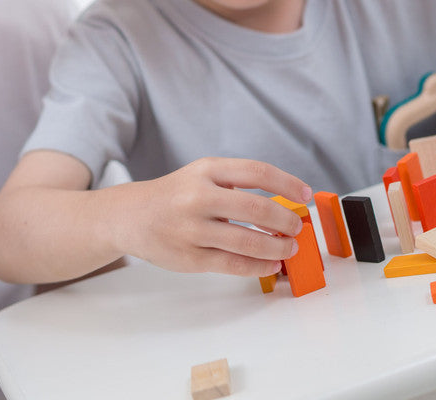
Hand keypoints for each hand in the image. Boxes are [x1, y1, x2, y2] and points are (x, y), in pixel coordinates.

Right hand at [114, 158, 311, 276]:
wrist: (130, 216)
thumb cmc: (175, 196)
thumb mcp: (202, 176)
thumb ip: (237, 187)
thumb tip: (284, 206)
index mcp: (206, 170)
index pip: (257, 172)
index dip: (287, 183)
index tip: (305, 195)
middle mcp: (198, 196)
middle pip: (257, 208)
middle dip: (286, 220)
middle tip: (297, 228)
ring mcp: (192, 229)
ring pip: (249, 241)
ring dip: (277, 247)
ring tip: (288, 248)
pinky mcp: (190, 258)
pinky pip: (234, 264)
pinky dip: (259, 266)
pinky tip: (270, 264)